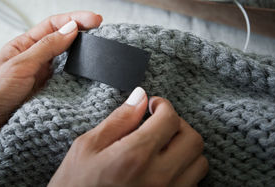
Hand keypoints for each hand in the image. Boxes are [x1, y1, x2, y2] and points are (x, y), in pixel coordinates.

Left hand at [0, 11, 102, 151]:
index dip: (75, 18)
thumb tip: (71, 28)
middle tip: (104, 32)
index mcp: (25, 45)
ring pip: (68, 60)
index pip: (53, 25)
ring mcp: (43, 76)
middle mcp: (36, 58)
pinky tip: (90, 76)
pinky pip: (68, 81)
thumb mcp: (20, 66)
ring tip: (101, 51)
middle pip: (64, 40)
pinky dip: (80, 77)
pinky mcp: (49, 93)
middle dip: (83, 33)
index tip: (95, 19)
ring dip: (83, 55)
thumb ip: (46, 47)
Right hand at [49, 87, 207, 186]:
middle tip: (160, 123)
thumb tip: (140, 97)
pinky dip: (184, 169)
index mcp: (134, 156)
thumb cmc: (75, 185)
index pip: (170, 120)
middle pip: (193, 140)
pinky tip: (163, 166)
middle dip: (178, 124)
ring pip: (199, 163)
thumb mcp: (87, 147)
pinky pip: (193, 184)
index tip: (154, 105)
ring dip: (185, 148)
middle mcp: (158, 178)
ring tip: (163, 146)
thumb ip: (119, 120)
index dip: (163, 105)